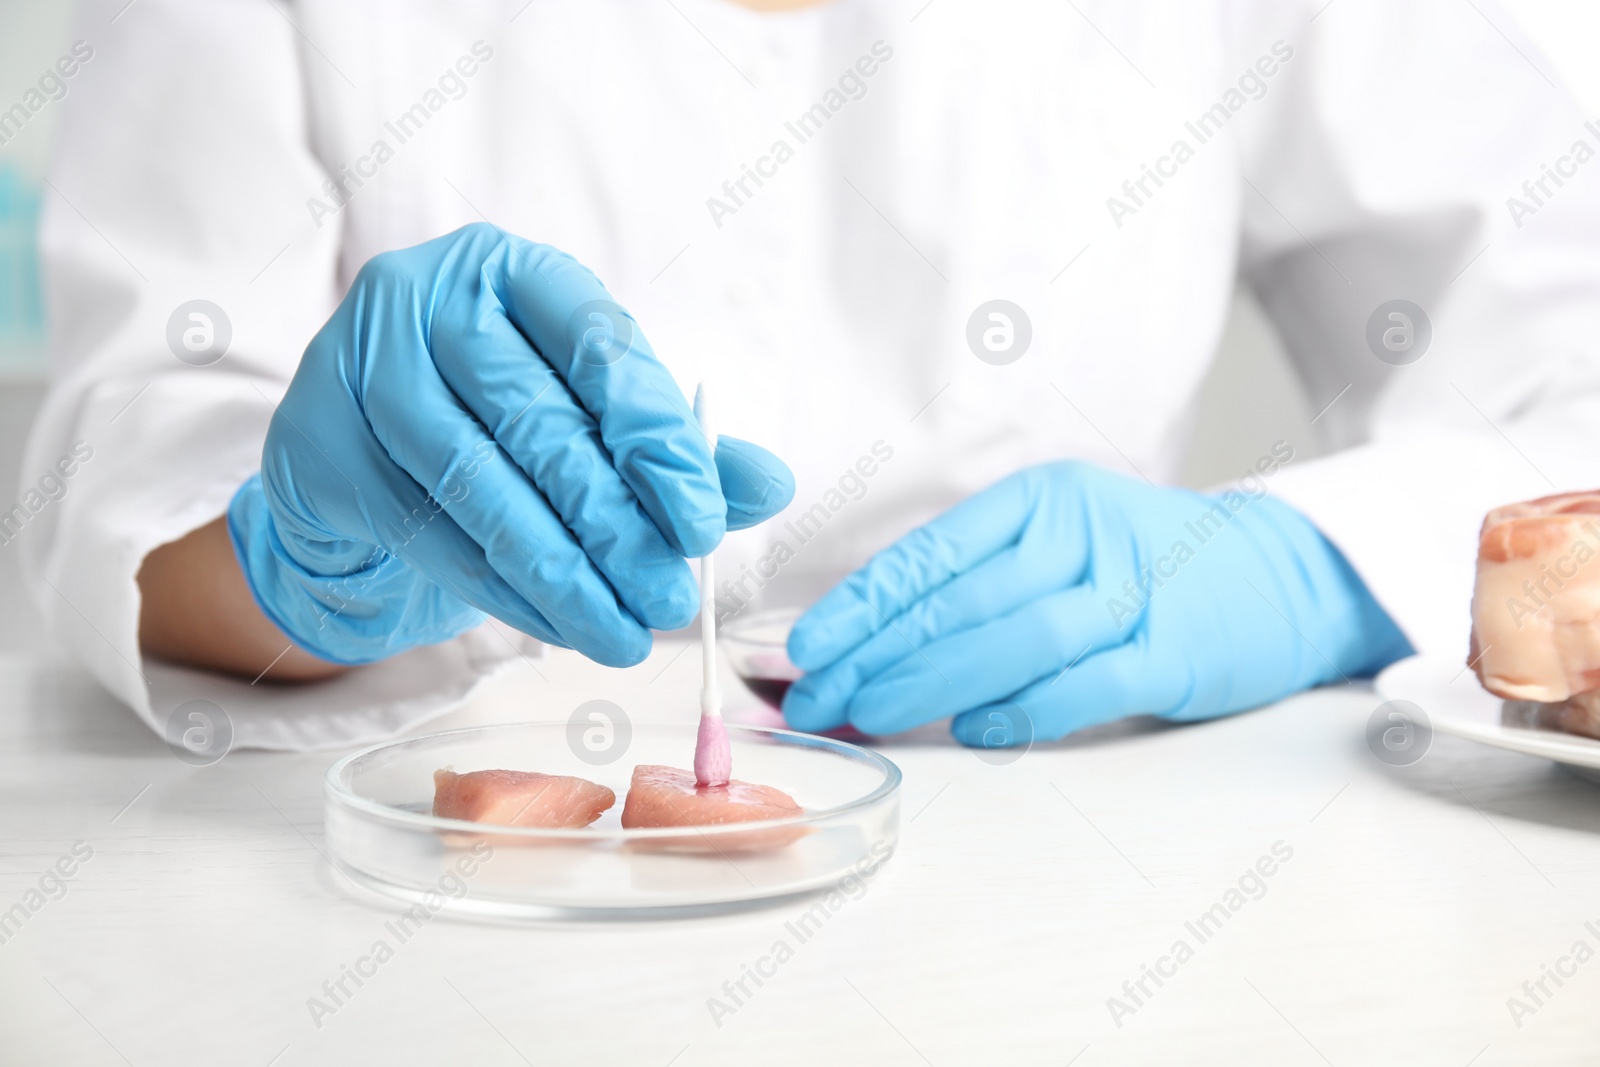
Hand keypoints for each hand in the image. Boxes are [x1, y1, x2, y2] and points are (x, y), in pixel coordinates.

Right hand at [229, 223, 792, 666]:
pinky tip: (557, 625)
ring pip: (478, 488)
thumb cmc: (499, 411)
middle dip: (613, 525)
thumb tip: (768, 484)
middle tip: (667, 598)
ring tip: (623, 634)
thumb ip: (674, 444)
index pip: (597, 348)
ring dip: (560, 575)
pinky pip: (427, 535)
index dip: (655, 440)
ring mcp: (361, 368)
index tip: (702, 524)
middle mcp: (429, 300)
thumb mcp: (590, 410)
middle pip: (537, 425)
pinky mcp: (322, 446)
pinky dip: (501, 590)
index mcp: (515, 271)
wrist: (362, 437)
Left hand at [781, 461, 1408, 743]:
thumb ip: (976, 589)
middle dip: (874, 654)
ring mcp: (1133, 591)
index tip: (802, 647)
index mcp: (1042, 500)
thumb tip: (864, 651)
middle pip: (959, 599)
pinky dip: (1025, 709)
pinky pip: (1085, 684)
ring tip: (869, 714)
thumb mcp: (1059, 547)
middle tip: (816, 697)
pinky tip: (973, 731)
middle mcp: (1083, 534)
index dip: (859, 605)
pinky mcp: (1174, 652)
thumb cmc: (1145, 567)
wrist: (1280, 574)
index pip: (930, 554)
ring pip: (1012, 638)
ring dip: (929, 682)